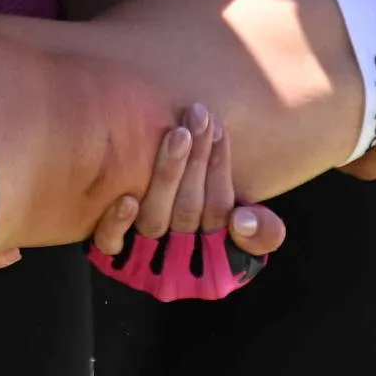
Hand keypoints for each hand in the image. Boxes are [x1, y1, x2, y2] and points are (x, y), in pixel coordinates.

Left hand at [88, 105, 285, 267]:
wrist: (175, 236)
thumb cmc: (220, 221)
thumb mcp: (255, 230)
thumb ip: (265, 232)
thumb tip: (242, 222)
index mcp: (215, 257)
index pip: (219, 212)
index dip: (220, 169)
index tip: (218, 128)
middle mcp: (179, 260)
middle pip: (187, 211)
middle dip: (195, 161)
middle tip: (198, 115)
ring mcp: (145, 257)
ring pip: (155, 220)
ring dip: (167, 174)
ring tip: (177, 132)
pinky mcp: (114, 255)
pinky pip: (111, 245)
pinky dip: (118, 223)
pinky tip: (126, 198)